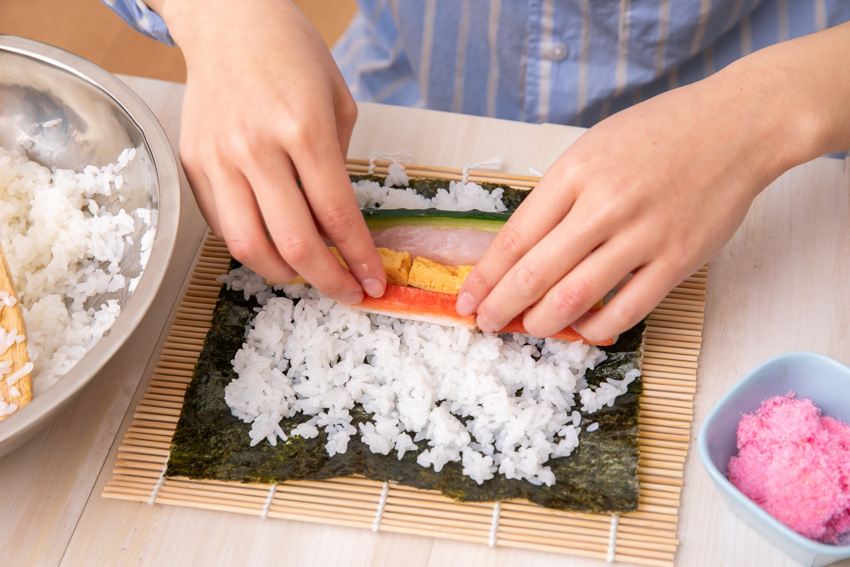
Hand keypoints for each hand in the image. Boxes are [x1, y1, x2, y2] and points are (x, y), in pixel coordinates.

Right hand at [158, 0, 384, 302]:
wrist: (229, 20)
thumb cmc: (293, 55)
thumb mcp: (338, 102)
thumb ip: (340, 167)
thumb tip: (338, 227)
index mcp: (302, 129)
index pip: (337, 216)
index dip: (359, 259)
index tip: (374, 283)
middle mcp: (256, 148)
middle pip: (294, 244)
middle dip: (329, 282)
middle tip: (347, 293)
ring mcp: (218, 158)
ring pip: (249, 247)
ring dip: (285, 274)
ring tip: (309, 274)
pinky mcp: (193, 164)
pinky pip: (223, 225)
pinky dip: (253, 246)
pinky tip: (274, 243)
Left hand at [456, 69, 795, 342]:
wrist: (734, 127)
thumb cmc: (658, 134)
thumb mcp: (592, 148)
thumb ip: (557, 196)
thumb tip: (521, 251)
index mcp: (574, 174)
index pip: (514, 239)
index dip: (485, 277)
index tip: (467, 299)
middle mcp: (603, 205)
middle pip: (535, 273)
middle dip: (501, 307)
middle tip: (485, 323)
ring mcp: (643, 235)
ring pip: (575, 297)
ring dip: (542, 323)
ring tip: (527, 328)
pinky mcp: (678, 260)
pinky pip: (627, 311)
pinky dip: (596, 329)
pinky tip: (581, 330)